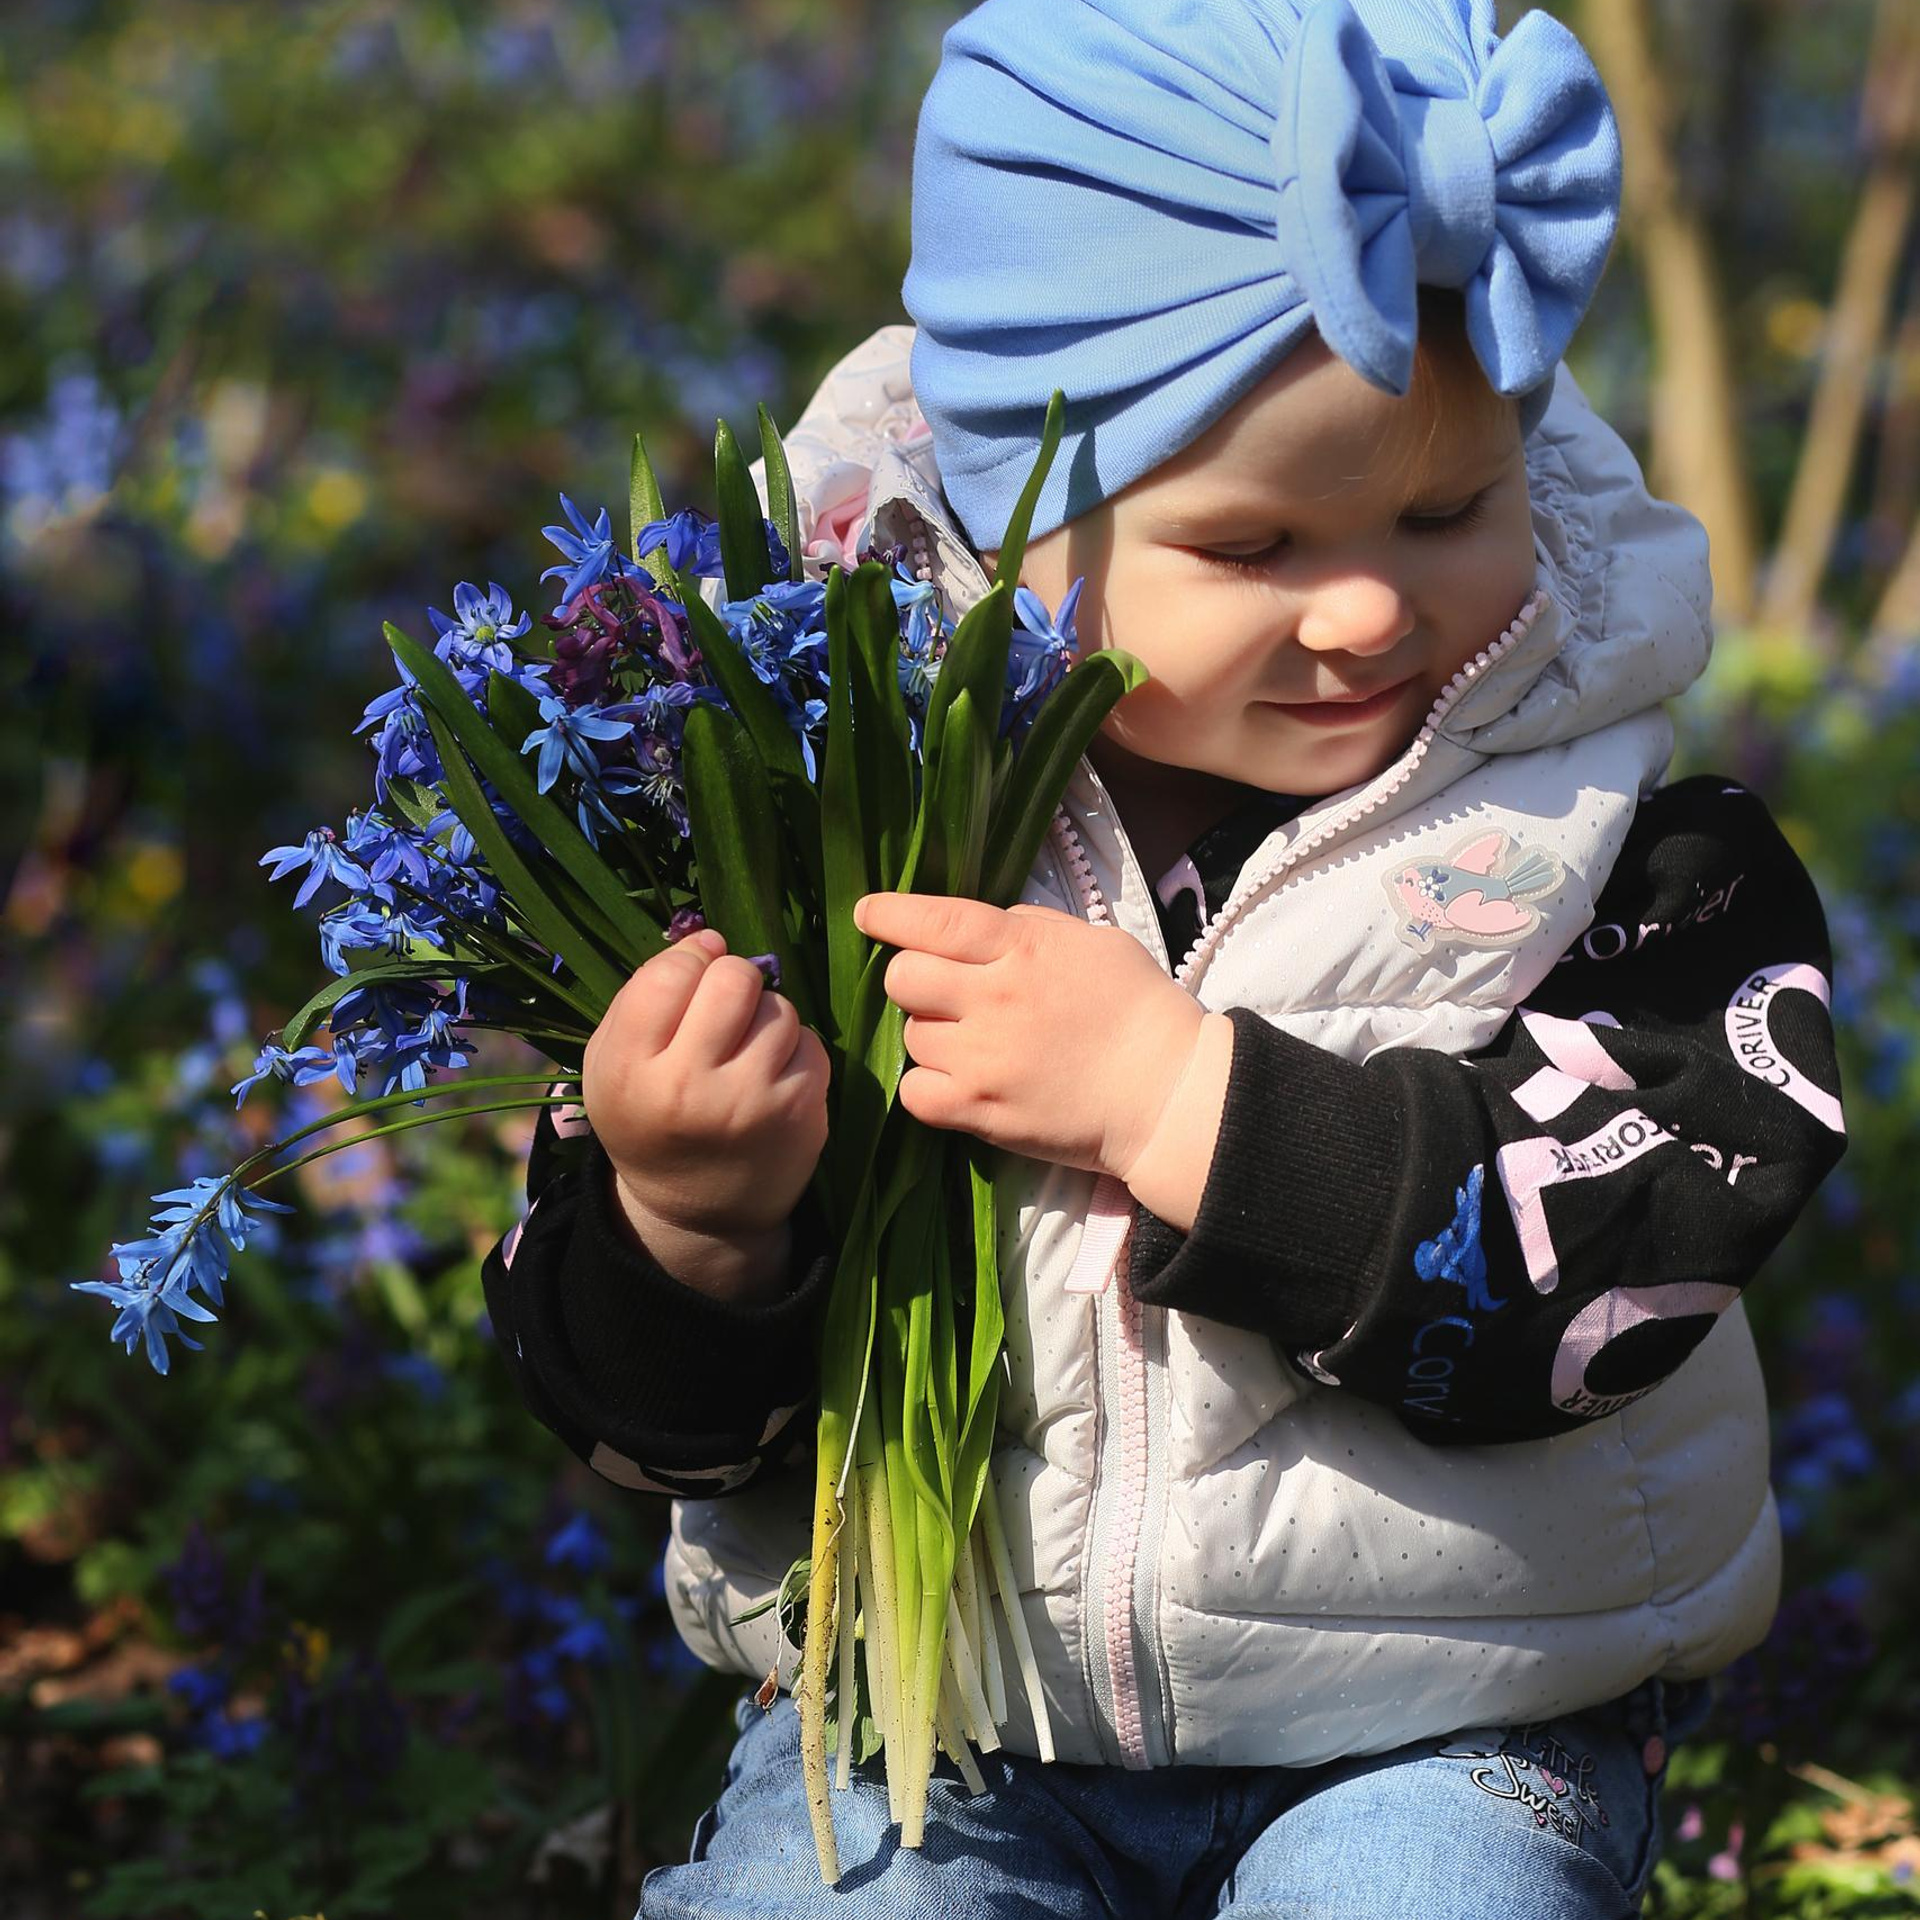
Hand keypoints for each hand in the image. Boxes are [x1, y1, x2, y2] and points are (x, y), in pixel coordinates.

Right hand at [583, 928, 831, 1263]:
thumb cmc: (651, 1116)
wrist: (698, 1211)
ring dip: (765, 1017)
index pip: (669, 975)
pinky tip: (771, 1077)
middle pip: (734, 979)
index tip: (691, 977)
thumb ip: (645, 993)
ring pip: (779, 1008)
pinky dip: (794, 1050)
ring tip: (744, 1051)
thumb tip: (710, 939)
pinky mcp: (801, 1114)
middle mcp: (689, 1088)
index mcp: (631, 1071)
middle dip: (732, 979)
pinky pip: (810, 1042)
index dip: (687, 961)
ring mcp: (752, 1103)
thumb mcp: (613, 1061)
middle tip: (723, 1006)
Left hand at [852, 891, 1227, 1202]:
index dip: (889, 914)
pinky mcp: (981, 1112)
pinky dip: (927, 1086)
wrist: (1169, 1093)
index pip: (932, 921)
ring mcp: (982, 1059)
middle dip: (915, 979)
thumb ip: (1029, 929)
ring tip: (972, 1044)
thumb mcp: (1092, 942)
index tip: (868, 914)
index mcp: (1021, 948)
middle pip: (903, 978)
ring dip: (931, 1035)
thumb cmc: (1140, 1009)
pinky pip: (915, 1092)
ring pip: (910, 1035)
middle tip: (944, 993)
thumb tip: (980, 933)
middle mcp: (992, 999)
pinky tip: (958, 1081)